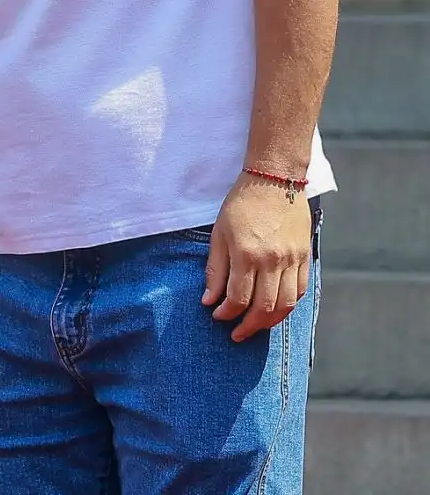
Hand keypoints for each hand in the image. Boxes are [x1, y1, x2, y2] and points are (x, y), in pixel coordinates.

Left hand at [203, 173, 313, 341]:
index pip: (238, 297)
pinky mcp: (305, 257)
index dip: (227, 313)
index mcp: (247, 253)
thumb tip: (209, 300)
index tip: (217, 316)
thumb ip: (215, 269)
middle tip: (237, 334)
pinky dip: (288, 306)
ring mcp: (292, 260)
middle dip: (248, 326)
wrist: (274, 181)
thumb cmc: (240, 205)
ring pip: (286, 304)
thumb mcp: (219, 234)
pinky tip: (276, 311)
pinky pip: (301, 291)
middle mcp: (273, 260)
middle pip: (264, 307)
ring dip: (270, 322)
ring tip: (256, 327)